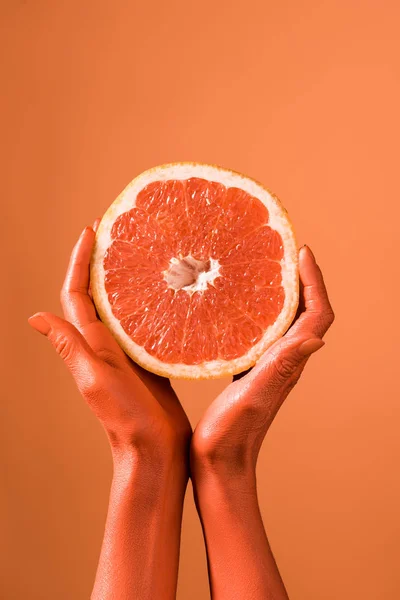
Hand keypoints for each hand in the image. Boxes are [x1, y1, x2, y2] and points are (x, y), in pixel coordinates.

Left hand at [28, 221, 191, 460]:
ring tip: (142, 253)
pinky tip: (166, 293)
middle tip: (117, 233)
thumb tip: (34, 317)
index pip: (76, 294)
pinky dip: (149, 304)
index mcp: (90, 344)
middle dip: (101, 261)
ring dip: (125, 279)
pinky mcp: (149, 360)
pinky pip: (145, 324)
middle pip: (97, 294)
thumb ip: (70, 348)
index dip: (78, 262)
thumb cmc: (125, 417)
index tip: (89, 232)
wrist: (154, 448)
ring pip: (122, 306)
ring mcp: (127, 352)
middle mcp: (104, 344)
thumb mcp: (95, 379)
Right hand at [191, 244, 334, 475]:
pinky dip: (260, 314)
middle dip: (303, 280)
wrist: (220, 465)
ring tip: (265, 269)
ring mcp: (270, 368)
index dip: (315, 282)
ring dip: (284, 294)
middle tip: (285, 252)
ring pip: (286, 323)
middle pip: (307, 314)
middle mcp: (285, 363)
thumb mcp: (254, 397)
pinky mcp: (252, 373)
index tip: (302, 252)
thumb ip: (281, 369)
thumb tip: (317, 339)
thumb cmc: (232, 436)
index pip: (317, 316)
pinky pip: (264, 335)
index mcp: (288, 364)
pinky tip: (240, 307)